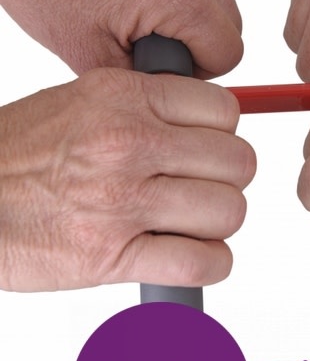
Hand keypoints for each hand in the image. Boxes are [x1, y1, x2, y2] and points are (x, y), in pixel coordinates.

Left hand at [0, 0, 241, 78]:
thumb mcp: (95, 58)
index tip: (166, 62)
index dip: (200, 69)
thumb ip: (152, 80)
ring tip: (146, 7)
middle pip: (232, 22)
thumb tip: (181, 87)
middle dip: (199, 38)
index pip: (228, 52)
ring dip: (195, 7)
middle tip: (152, 37)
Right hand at [0, 70, 255, 291]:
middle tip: (203, 186)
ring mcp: (123, 201)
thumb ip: (145, 106)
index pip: (224, 109)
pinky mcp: (113, 256)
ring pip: (228, 210)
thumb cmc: (18, 153)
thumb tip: (207, 125)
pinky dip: (209, 263)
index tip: (209, 147)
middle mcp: (128, 143)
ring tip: (191, 221)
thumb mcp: (81, 101)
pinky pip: (203, 261)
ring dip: (218, 222)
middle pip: (237, 161)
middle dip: (227, 178)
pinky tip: (189, 254)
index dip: (222, 133)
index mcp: (123, 97)